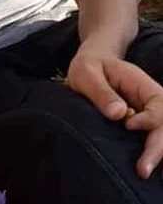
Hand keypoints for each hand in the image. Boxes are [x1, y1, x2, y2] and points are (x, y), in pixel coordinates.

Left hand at [68, 48, 162, 178]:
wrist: (90, 67)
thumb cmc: (89, 68)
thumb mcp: (86, 73)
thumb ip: (101, 91)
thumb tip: (119, 113)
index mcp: (141, 84)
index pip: (159, 104)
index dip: (149, 119)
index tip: (128, 125)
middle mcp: (151, 101)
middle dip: (158, 147)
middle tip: (142, 169)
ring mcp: (148, 114)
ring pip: (162, 134)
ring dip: (157, 154)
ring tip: (144, 173)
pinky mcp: (142, 126)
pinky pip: (153, 139)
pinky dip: (153, 153)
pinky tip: (144, 169)